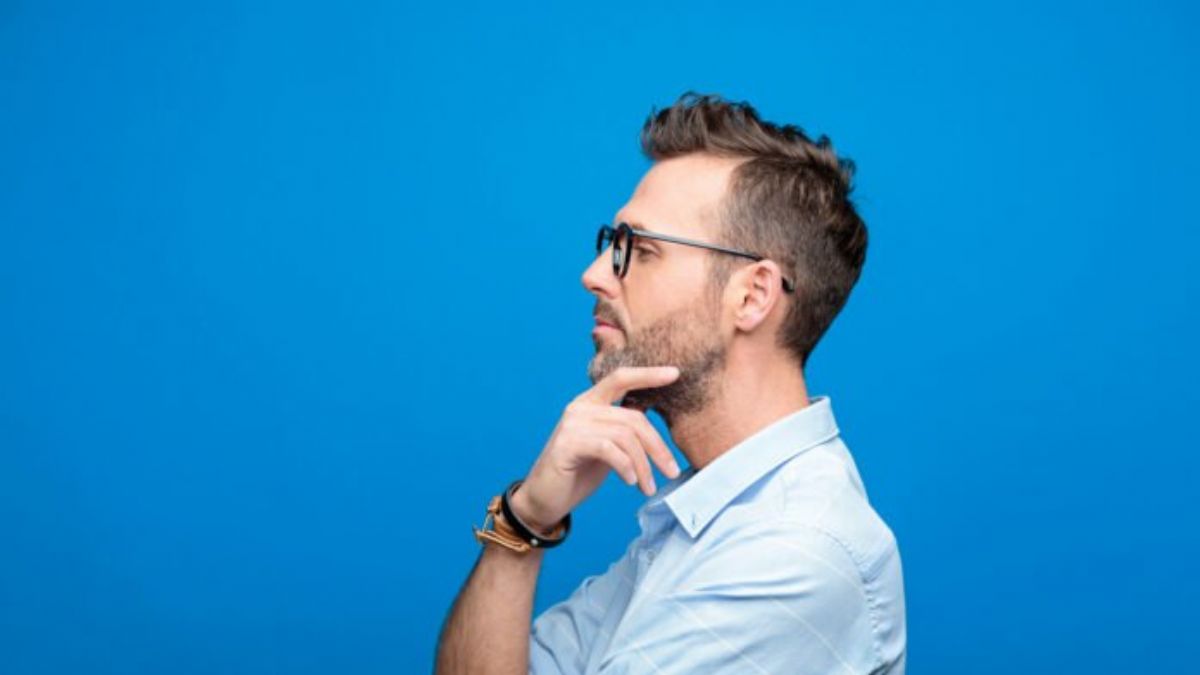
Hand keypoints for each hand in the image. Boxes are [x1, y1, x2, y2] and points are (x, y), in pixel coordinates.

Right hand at [509, 366, 683, 532]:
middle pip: (633, 417)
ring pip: (625, 435)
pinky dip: (625, 466)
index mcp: (590, 402)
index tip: (675, 374)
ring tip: (648, 487)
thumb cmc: (578, 472)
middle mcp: (580, 407)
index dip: (648, 375)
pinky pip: (608, 449)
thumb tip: (655, 421)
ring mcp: (572, 424)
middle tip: (672, 471)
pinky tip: (630, 482)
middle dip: (658, 446)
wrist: (545, 498)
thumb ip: (624, 430)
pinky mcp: (567, 444)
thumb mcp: (607, 446)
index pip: (621, 379)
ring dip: (644, 465)